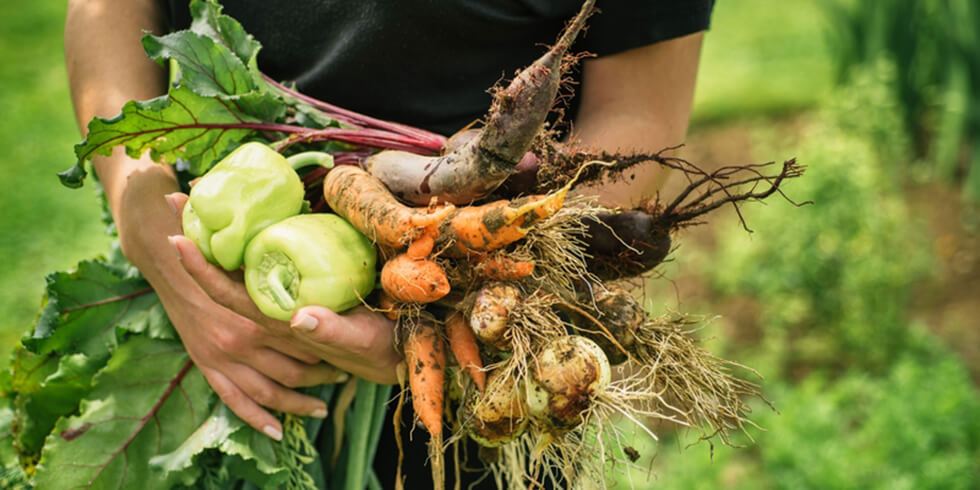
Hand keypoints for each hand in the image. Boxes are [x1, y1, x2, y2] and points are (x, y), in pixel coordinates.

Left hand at [166, 193, 400, 427]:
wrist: (392, 356)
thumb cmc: (376, 348)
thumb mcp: (359, 341)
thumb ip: (332, 332)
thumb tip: (300, 318)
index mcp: (277, 322)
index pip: (229, 293)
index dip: (201, 267)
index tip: (176, 236)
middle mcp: (271, 311)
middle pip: (221, 274)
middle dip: (196, 237)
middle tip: (174, 200)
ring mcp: (282, 301)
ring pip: (236, 270)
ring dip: (211, 238)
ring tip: (194, 204)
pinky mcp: (297, 293)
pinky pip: (259, 269)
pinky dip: (240, 246)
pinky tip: (235, 224)